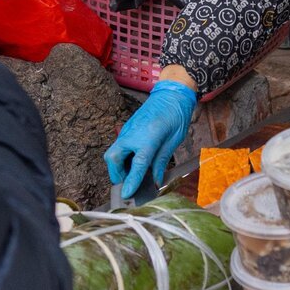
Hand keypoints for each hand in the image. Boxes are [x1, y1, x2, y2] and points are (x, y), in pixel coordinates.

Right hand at [103, 80, 197, 200]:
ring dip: (118, 167)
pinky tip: (134, 162)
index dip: (131, 182)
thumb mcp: (174, 141)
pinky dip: (122, 158)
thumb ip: (161, 162)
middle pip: (112, 159)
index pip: (136, 166)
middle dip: (116, 175)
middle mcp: (132, 135)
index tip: (126, 195)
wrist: (172, 93)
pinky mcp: (127, 128)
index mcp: (147, 139)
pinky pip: (118, 146)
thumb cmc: (176, 115)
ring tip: (132, 174)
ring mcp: (127, 130)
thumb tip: (156, 181)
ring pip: (112, 153)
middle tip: (127, 183)